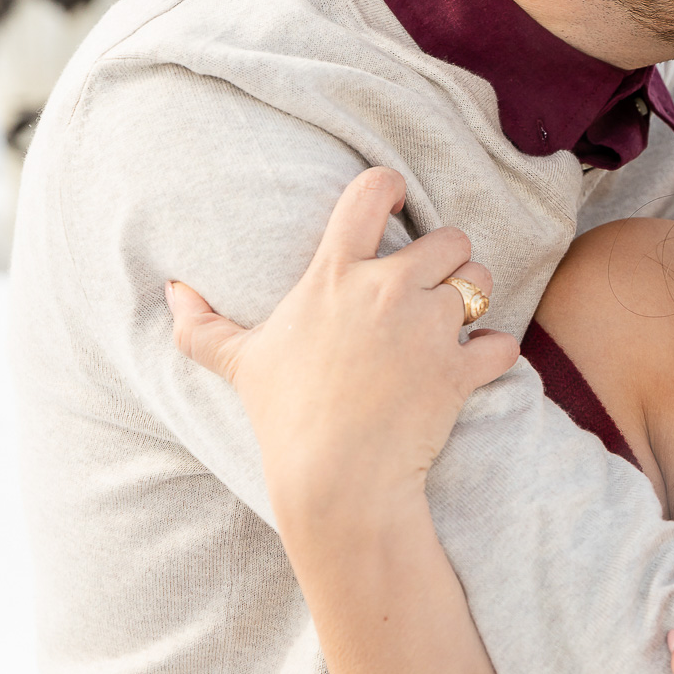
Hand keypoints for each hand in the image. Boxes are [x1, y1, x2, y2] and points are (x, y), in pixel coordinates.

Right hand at [168, 167, 519, 522]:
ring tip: (453, 323)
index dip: (391, 189)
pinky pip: (502, 341)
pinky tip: (476, 364)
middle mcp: (386, 290)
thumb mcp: (241, 365)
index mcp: (334, 277)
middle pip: (450, 238)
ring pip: (481, 280)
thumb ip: (203, 326)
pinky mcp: (460, 368)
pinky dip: (496, 352)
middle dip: (449, 258)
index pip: (371, 193)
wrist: (335, 483)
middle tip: (432, 287)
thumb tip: (171, 291)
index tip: (395, 205)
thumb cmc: (285, 420)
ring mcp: (428, 327)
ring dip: (475, 298)